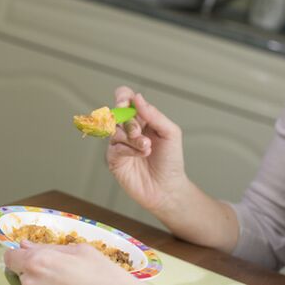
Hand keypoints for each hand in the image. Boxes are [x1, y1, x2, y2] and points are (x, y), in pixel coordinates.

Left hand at [4, 241, 135, 284]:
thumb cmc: (103, 275)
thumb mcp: (79, 250)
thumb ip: (49, 247)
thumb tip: (26, 244)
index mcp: (38, 261)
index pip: (10, 258)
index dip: (19, 255)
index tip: (29, 257)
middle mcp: (32, 282)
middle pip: (21, 273)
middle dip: (35, 270)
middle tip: (59, 272)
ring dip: (43, 282)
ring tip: (67, 281)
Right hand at [107, 86, 187, 213]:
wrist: (167, 188)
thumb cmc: (170, 160)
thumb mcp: (170, 132)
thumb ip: (154, 114)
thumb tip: (137, 98)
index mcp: (141, 117)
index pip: (124, 98)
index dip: (122, 96)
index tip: (125, 102)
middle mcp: (127, 128)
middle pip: (117, 113)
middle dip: (129, 122)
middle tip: (140, 133)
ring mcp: (119, 143)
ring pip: (114, 130)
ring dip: (132, 138)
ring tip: (146, 148)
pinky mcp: (113, 158)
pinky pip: (114, 147)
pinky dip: (128, 149)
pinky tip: (141, 155)